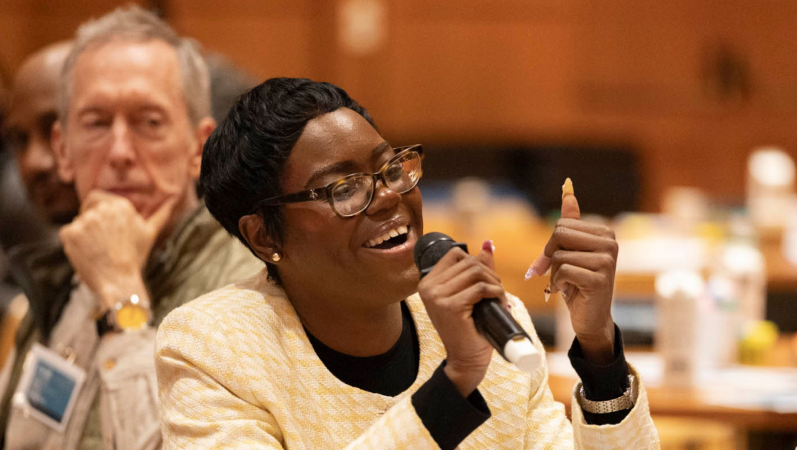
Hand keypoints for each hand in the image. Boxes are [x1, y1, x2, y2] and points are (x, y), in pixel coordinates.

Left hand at [59, 191, 176, 311]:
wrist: (119, 282)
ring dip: (83, 233)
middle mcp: (102, 209)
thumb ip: (161, 213)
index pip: (98, 196)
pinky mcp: (70, 233)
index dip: (99, 211)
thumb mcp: (149, 233)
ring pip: (78, 221)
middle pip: (87, 206)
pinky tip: (87, 254)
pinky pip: (67, 233)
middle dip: (90, 220)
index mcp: (121, 205)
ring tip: (96, 250)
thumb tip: (174, 198)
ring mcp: (84, 220)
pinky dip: (73, 243)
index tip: (104, 228)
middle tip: (99, 240)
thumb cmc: (135, 258)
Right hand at [417, 241, 505, 395]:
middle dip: (489, 273)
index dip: (476, 262)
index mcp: (428, 282)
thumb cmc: (469, 328)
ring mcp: (437, 297)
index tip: (486, 280)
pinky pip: (480, 288)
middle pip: (468, 262)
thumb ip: (476, 270)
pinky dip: (495, 292)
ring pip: (475, 272)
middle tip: (496, 291)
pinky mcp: (451, 307)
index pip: (456, 254)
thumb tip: (488, 244)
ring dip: (494, 282)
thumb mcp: (469, 295)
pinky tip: (499, 302)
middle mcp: (428, 287)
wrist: (465, 359)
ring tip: (498, 297)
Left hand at [528, 186, 617, 363]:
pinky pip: (563, 272)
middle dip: (550, 256)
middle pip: (559, 234)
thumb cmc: (578, 283)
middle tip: (559, 273)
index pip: (561, 225)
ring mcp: (607, 261)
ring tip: (570, 283)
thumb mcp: (571, 252)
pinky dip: (558, 284)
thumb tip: (568, 191)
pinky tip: (570, 292)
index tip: (555, 261)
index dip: (551, 246)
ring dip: (555, 274)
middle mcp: (610, 243)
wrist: (591, 318)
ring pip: (559, 256)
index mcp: (604, 233)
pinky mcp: (600, 279)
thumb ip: (570, 223)